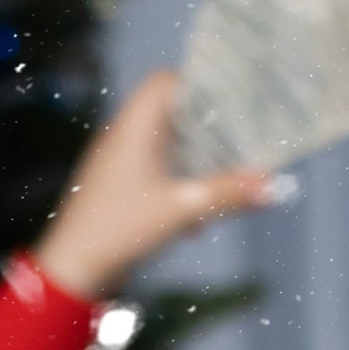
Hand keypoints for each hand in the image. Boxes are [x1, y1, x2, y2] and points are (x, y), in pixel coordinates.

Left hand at [32, 70, 281, 299]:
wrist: (72, 268)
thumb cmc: (122, 227)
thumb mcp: (184, 209)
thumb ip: (230, 193)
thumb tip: (276, 186)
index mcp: (135, 125)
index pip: (166, 81)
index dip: (199, 84)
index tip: (233, 100)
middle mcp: (125, 135)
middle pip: (171, 113)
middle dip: (207, 130)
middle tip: (243, 141)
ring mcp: (119, 160)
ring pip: (166, 146)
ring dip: (195, 163)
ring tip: (226, 181)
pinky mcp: (119, 186)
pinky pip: (156, 171)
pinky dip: (179, 185)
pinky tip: (196, 219)